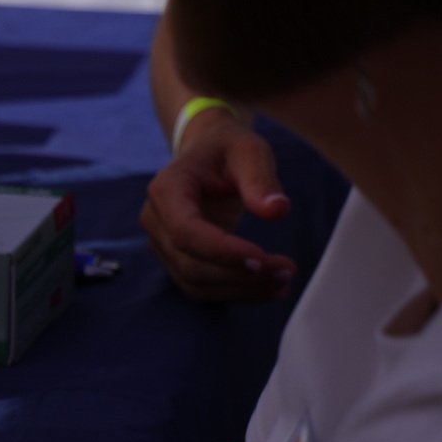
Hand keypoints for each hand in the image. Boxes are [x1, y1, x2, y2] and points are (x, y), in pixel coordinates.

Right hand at [141, 107, 294, 301]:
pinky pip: (200, 286)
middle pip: (190, 263)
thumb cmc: (227, 149)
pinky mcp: (176, 259)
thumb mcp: (249, 151)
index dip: (221, 251)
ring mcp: (162, 243)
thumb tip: (278, 210)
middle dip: (239, 275)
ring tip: (283, 282)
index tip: (263, 258)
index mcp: (166, 189)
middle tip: (286, 272)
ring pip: (194, 281)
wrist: (208, 155)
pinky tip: (267, 287)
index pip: (185, 232)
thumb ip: (261, 179)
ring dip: (239, 289)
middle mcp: (155, 220)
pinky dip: (234, 292)